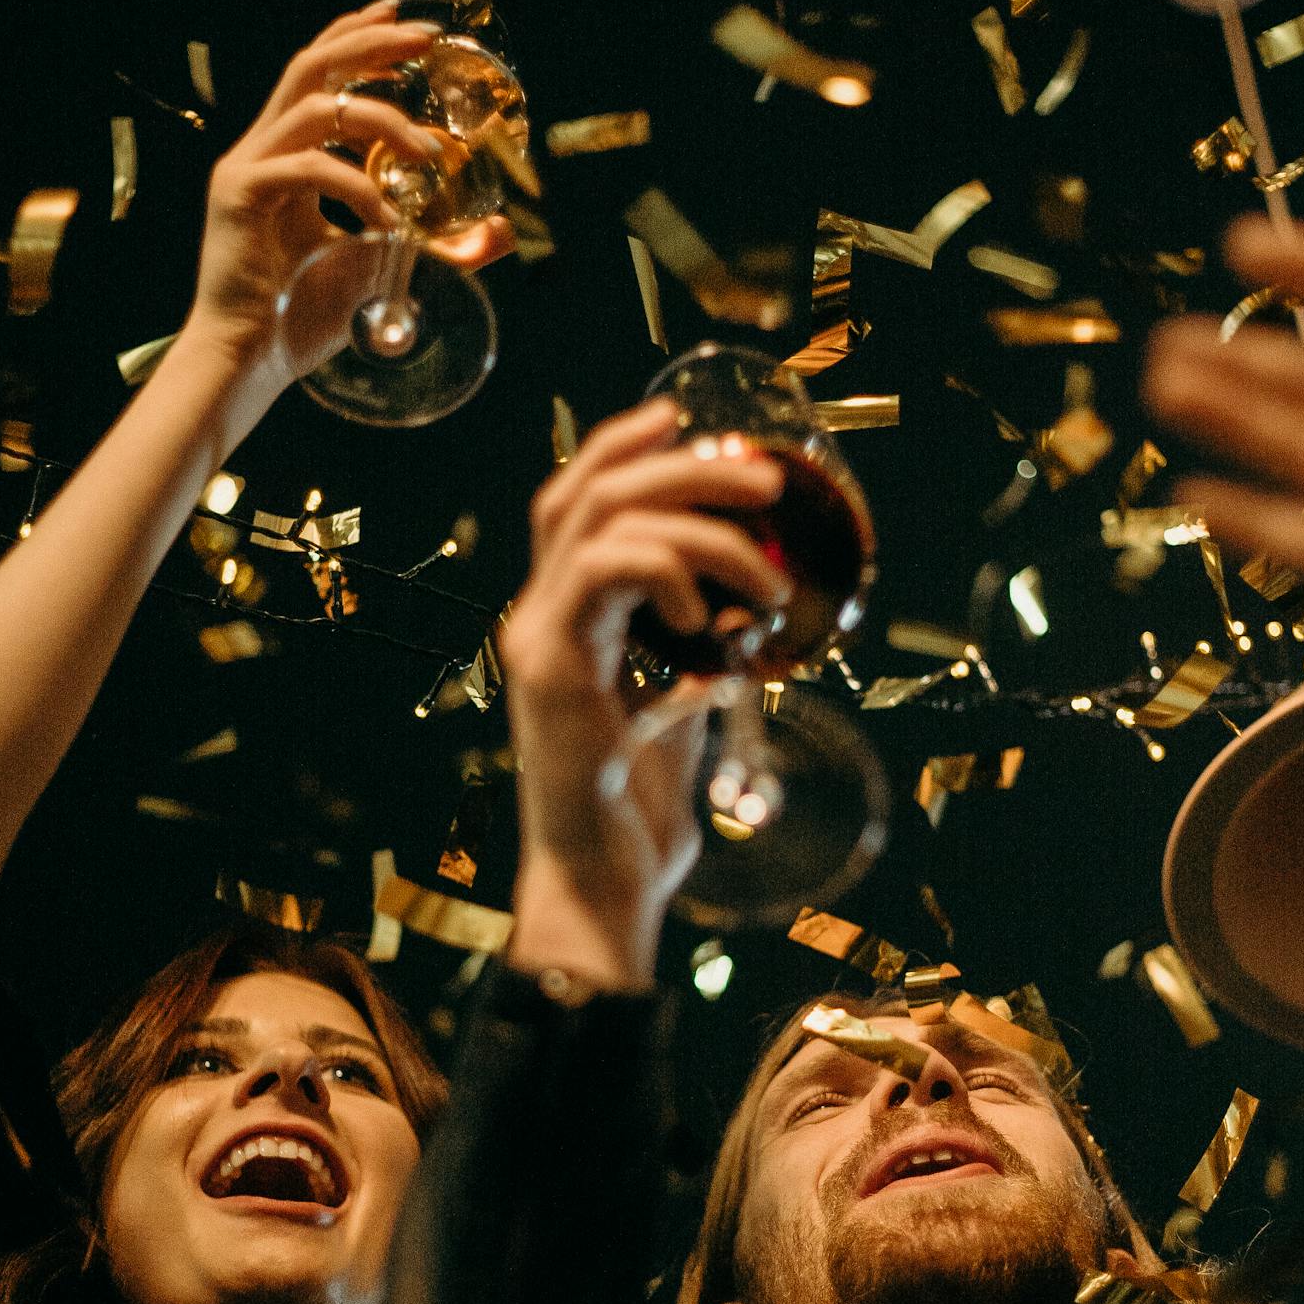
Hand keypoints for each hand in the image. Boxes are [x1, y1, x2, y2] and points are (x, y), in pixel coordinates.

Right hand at [181, 0, 513, 385]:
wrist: (246, 363)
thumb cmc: (300, 319)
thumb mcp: (382, 270)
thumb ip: (436, 247)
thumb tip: (501, 233)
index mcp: (286, 156)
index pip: (319, 77)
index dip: (358, 41)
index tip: (405, 22)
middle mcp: (262, 150)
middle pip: (311, 67)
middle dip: (370, 46)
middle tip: (424, 39)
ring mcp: (247, 168)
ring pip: (314, 108)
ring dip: (379, 119)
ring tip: (428, 150)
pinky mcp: (241, 196)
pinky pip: (308, 170)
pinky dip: (356, 186)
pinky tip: (387, 218)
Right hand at [501, 398, 790, 990]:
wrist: (603, 883)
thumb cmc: (639, 812)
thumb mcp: (682, 706)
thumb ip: (699, 650)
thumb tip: (752, 606)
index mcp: (565, 619)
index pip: (577, 502)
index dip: (624, 447)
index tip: (685, 420)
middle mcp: (539, 616)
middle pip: (588, 492)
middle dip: (680, 467)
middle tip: (763, 477)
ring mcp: (537, 637)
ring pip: (602, 522)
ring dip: (699, 526)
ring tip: (767, 577)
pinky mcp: (549, 665)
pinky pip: (604, 573)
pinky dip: (667, 572)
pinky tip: (706, 616)